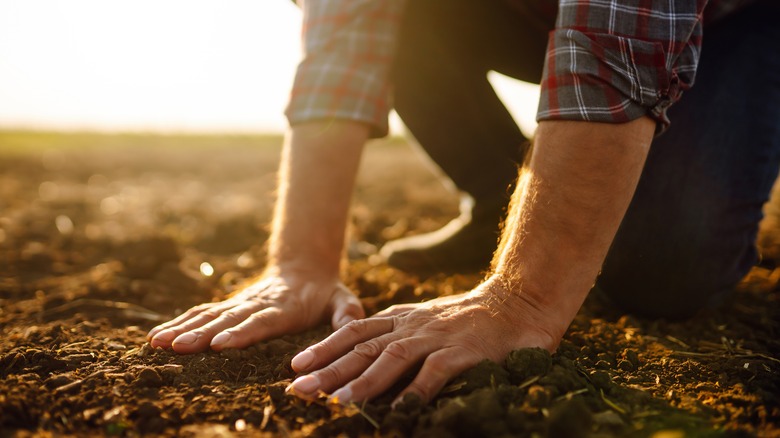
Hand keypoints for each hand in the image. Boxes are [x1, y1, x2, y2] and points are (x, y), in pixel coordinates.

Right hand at [146, 266, 364, 353]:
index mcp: (284, 307)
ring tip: (158, 342)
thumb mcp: (343, 300)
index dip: (242, 332)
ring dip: (183, 329)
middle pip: (228, 319)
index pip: (262, 321)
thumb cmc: (326, 293)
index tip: (220, 344)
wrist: (304, 268)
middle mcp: (257, 304)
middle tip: (179, 347)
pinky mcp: (229, 306)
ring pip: (208, 315)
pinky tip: (157, 337)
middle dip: (202, 334)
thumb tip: (352, 323)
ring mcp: (240, 304)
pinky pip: (201, 314)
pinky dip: (179, 324)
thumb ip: (348, 312)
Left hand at [285, 278, 560, 404]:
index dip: (324, 347)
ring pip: (391, 357)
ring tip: (338, 401)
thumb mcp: (428, 321)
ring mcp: (436, 337)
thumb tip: (370, 365)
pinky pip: (435, 372)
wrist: (518, 301)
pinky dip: (416, 391)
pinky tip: (399, 411)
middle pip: (362, 346)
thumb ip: (402, 336)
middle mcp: (412, 325)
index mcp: (402, 317)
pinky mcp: (463, 351)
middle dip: (328, 368)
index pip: (354, 330)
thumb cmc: (471, 319)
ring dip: (364, 381)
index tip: (297, 365)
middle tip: (298, 388)